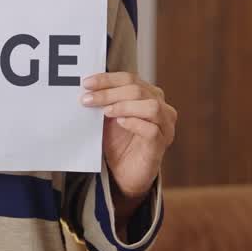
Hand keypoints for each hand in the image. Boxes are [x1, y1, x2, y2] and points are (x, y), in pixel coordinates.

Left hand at [81, 72, 176, 198]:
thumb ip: (104, 101)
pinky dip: (135, 123)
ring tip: (106, 112)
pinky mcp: (161, 145)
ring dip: (124, 106)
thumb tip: (87, 87)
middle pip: (138, 90)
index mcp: (149, 95)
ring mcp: (165, 126)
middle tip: (88, 100)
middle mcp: (161, 107)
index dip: (107, 79)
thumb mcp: (108, 116)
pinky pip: (152, 130)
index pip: (130, 78)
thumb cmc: (118, 141)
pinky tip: (120, 123)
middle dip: (110, 93)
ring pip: (151, 107)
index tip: (87, 84)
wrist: (123, 172)